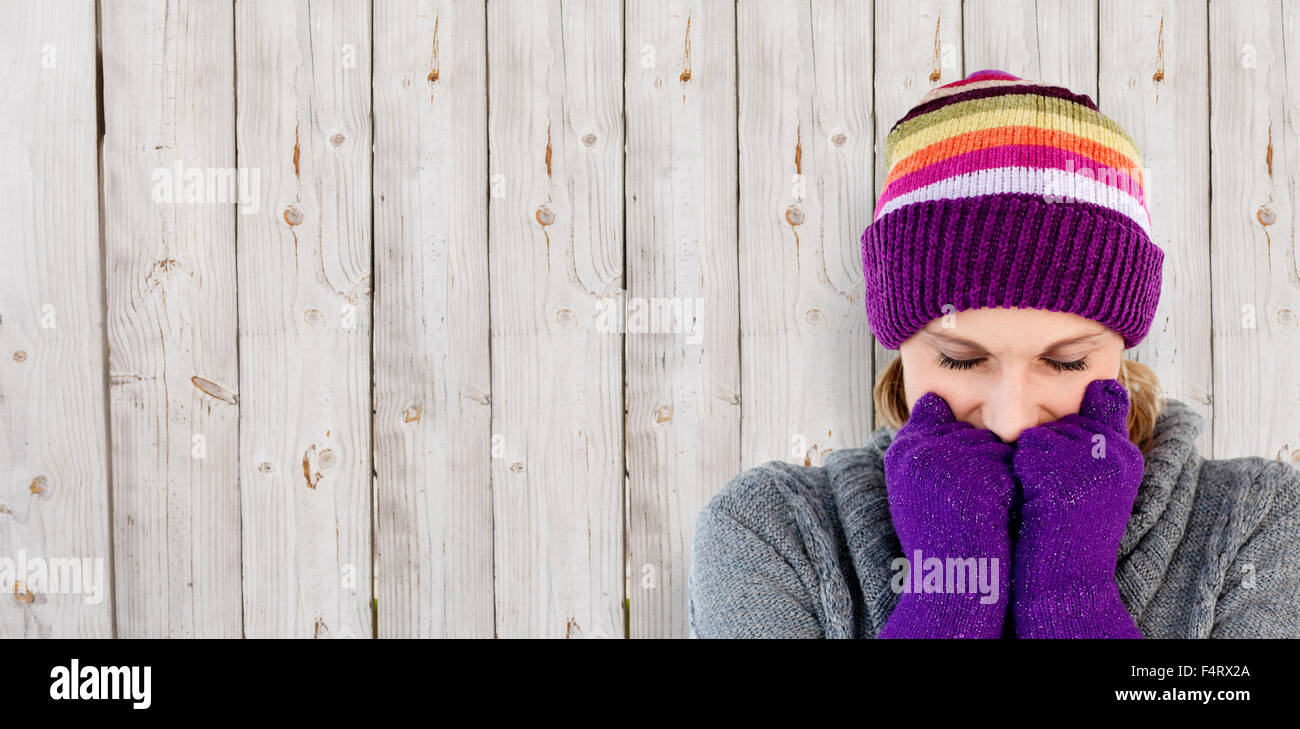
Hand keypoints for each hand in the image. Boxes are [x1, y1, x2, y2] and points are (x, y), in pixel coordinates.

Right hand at [878, 391, 1016, 637]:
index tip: (950, 487)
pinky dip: (1012, 488)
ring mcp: (955, 462)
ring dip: (999, 473)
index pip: (942, 419)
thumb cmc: (937, 533)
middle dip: (980, 461)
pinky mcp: (985, 479)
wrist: (952, 578)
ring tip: (982, 509)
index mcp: (904, 449)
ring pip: (996, 446)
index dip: (956, 453)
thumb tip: (934, 397)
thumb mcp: (912, 482)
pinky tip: (998, 513)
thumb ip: (921, 436)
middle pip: (972, 432)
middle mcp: (924, 449)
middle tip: (967, 502)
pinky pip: (1014, 465)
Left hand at [1011, 378, 1144, 637]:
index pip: (1100, 405)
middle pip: (1063, 422)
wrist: (1068, 580)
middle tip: (1055, 495)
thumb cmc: (1069, 534)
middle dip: (1047, 453)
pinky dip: (1022, 472)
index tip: (1067, 472)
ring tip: (1046, 500)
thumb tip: (1104, 382)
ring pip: (1041, 434)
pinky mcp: (1065, 468)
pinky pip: (1027, 448)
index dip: (1069, 436)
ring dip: (1031, 464)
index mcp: (1126, 456)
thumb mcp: (1095, 484)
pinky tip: (1036, 500)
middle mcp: (1115, 452)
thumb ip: (1095, 441)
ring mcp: (1091, 458)